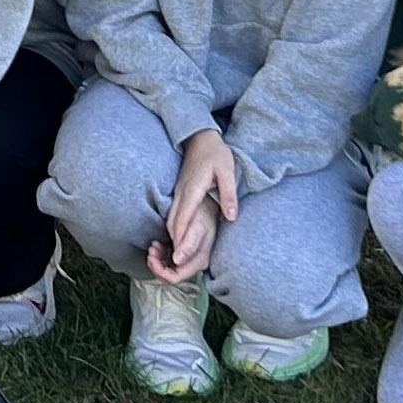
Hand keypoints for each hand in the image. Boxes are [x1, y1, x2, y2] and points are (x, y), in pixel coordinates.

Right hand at [147, 129, 239, 281]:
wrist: (200, 137)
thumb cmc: (216, 154)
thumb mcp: (227, 171)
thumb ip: (229, 195)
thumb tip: (231, 217)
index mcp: (193, 189)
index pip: (184, 218)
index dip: (181, 238)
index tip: (178, 257)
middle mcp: (182, 193)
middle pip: (173, 223)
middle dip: (173, 244)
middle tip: (174, 265)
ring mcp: (179, 192)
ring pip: (171, 219)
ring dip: (171, 238)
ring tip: (174, 257)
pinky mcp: (180, 192)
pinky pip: (173, 213)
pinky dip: (173, 228)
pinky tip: (176, 238)